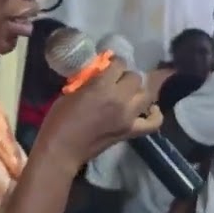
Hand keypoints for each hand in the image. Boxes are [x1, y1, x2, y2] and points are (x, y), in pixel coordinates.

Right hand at [36, 60, 159, 168]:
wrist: (62, 149)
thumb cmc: (59, 120)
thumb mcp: (70, 93)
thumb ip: (88, 82)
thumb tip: (99, 74)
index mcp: (101, 87)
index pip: (119, 64)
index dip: (114, 62)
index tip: (108, 64)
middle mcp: (120, 100)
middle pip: (135, 78)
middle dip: (125, 76)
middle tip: (115, 80)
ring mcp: (128, 117)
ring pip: (146, 95)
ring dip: (138, 91)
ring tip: (128, 93)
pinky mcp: (130, 131)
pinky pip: (153, 122)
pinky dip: (154, 114)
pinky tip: (148, 109)